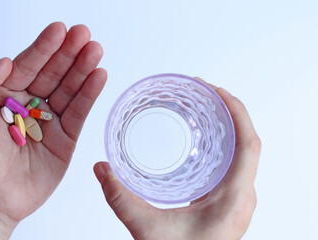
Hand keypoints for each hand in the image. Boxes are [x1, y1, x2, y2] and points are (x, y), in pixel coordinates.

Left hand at [0, 22, 105, 229]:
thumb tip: (5, 61)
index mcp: (5, 94)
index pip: (27, 65)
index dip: (43, 48)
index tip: (59, 30)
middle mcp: (29, 105)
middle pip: (53, 73)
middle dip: (69, 53)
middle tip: (84, 34)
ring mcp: (49, 122)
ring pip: (69, 90)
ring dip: (83, 69)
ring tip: (95, 51)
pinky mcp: (65, 140)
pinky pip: (78, 113)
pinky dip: (89, 95)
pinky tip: (98, 77)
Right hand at [94, 79, 259, 239]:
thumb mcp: (147, 229)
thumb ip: (119, 198)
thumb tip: (100, 169)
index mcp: (234, 198)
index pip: (248, 144)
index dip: (236, 112)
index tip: (216, 91)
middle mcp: (242, 196)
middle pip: (247, 143)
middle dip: (229, 112)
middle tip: (205, 92)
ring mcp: (237, 200)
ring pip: (241, 154)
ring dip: (227, 128)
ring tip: (204, 108)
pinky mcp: (227, 203)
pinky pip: (232, 165)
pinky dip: (221, 145)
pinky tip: (202, 140)